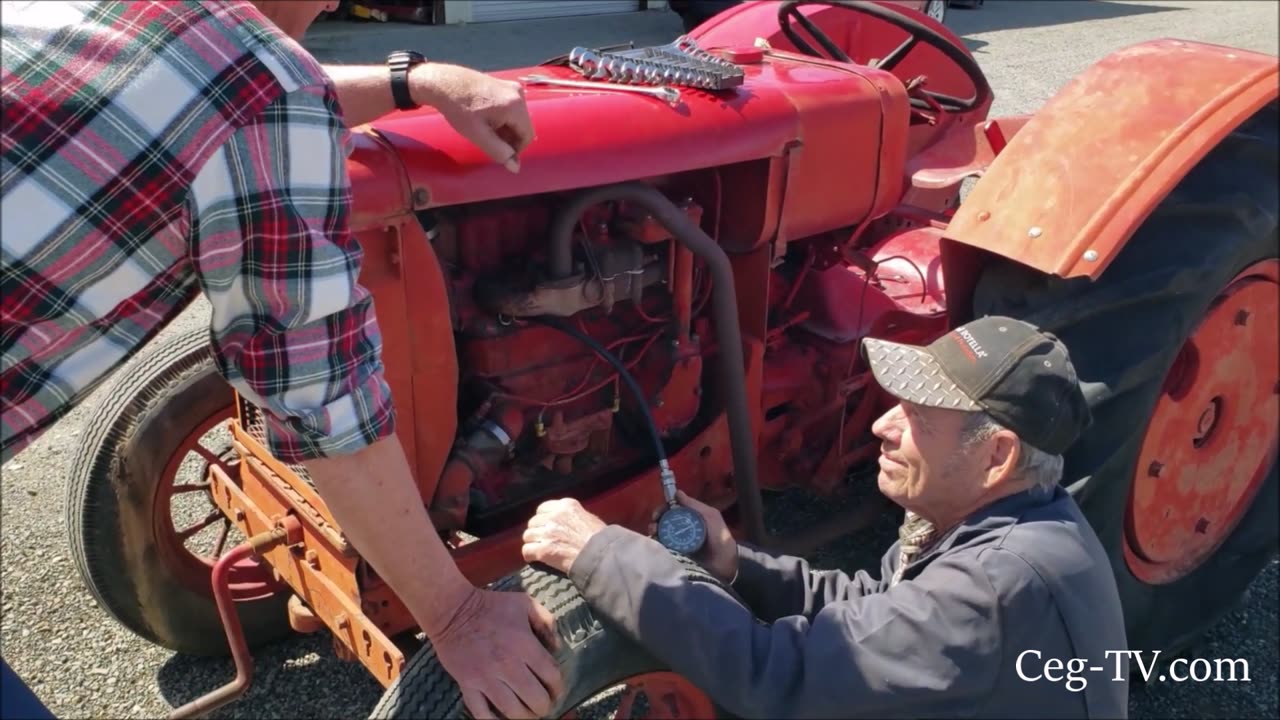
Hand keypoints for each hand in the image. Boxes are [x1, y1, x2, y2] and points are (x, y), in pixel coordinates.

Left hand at [411, 62, 533, 172]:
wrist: (443, 82)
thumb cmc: (459, 108)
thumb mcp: (478, 135)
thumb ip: (499, 152)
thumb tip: (515, 168)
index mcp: (515, 106)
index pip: (527, 136)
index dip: (515, 149)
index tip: (498, 152)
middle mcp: (518, 94)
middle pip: (523, 126)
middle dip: (509, 138)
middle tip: (488, 141)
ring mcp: (511, 87)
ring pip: (516, 118)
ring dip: (505, 128)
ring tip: (484, 129)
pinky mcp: (503, 85)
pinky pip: (510, 108)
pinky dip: (502, 118)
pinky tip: (484, 119)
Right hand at [430, 586, 563, 718]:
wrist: (452, 611)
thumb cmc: (491, 605)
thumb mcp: (525, 603)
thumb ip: (547, 622)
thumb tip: (558, 647)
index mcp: (524, 644)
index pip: (551, 676)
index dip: (558, 687)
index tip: (556, 690)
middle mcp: (507, 664)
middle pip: (535, 698)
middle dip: (544, 706)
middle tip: (544, 705)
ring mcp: (486, 677)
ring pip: (512, 710)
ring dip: (525, 717)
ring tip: (528, 714)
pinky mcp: (468, 684)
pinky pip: (481, 712)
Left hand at [521, 498, 606, 574]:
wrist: (601, 556)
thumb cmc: (600, 538)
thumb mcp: (587, 517)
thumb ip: (571, 516)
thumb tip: (564, 522)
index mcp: (566, 506)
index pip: (542, 508)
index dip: (542, 518)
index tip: (545, 525)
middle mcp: (554, 517)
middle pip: (533, 522)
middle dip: (536, 530)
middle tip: (542, 539)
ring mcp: (547, 533)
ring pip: (528, 535)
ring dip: (532, 542)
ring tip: (538, 549)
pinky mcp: (544, 550)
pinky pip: (527, 550)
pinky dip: (529, 555)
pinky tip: (533, 558)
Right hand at [648, 491, 737, 583]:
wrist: (724, 563)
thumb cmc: (720, 538)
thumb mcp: (711, 516)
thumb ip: (695, 505)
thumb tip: (677, 492)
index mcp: (689, 519)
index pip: (670, 511)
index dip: (662, 510)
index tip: (657, 514)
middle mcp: (681, 530)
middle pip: (662, 522)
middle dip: (655, 522)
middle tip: (654, 526)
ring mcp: (677, 544)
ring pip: (660, 535)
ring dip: (654, 533)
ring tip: (655, 535)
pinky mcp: (675, 557)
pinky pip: (662, 550)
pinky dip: (656, 547)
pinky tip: (657, 546)